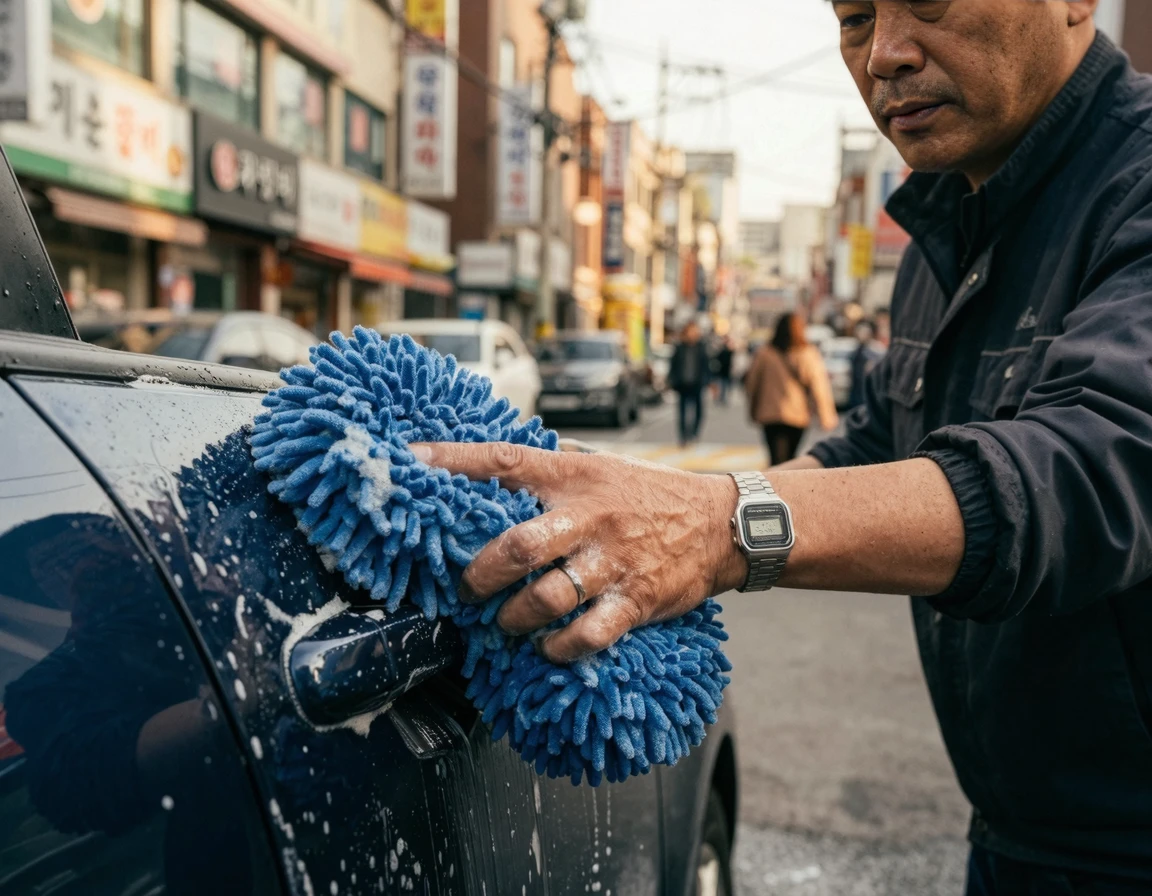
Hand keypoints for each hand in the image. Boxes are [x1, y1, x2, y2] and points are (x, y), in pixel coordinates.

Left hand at [410, 442, 745, 662]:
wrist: (722, 523)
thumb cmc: (650, 494)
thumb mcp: (602, 466)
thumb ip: (552, 471)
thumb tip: (492, 470)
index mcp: (575, 477)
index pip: (506, 461)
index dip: (455, 461)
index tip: (412, 462)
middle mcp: (590, 516)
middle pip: (518, 546)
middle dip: (478, 574)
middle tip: (464, 589)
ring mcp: (614, 561)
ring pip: (546, 597)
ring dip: (513, 617)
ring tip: (503, 622)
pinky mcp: (637, 599)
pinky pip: (588, 633)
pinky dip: (558, 646)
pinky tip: (546, 647)